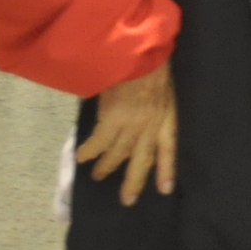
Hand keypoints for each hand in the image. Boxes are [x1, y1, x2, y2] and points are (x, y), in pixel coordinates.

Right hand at [73, 62, 176, 206]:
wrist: (138, 49)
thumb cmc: (150, 61)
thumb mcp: (161, 85)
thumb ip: (153, 104)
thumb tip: (137, 114)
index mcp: (167, 115)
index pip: (169, 148)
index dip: (166, 169)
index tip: (165, 189)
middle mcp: (151, 124)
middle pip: (143, 159)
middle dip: (134, 181)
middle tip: (127, 200)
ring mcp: (132, 123)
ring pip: (119, 154)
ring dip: (107, 167)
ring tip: (98, 176)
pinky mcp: (113, 119)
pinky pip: (99, 143)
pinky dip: (90, 152)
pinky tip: (81, 158)